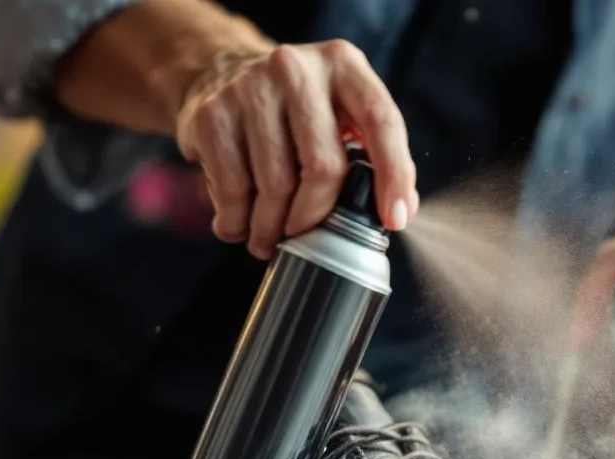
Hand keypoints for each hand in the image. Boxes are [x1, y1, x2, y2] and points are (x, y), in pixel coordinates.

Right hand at [174, 39, 417, 257]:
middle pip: (323, 165)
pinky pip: (232, 188)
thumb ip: (372, 152)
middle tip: (305, 237)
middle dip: (316, 215)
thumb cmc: (295, 108)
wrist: (219, 72)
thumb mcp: (340, 110)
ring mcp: (250, 88)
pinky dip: (238, 221)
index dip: (394, 176)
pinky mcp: (212, 114)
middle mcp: (296, 69)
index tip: (395, 220)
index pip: (381, 121)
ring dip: (273, 227)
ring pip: (275, 185)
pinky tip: (240, 223)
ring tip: (269, 237)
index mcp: (343, 65)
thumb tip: (401, 211)